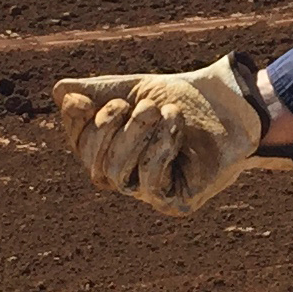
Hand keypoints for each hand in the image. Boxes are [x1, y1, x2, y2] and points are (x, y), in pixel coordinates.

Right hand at [50, 58, 261, 216]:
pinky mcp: (176, 202)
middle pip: (95, 164)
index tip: (81, 101)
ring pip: (117, 174)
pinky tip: (175, 124)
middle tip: (139, 103)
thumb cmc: (185, 99)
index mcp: (113, 149)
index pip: (79, 145)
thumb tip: (59, 91)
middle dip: (109, 129)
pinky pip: (151, 183)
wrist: (233, 106)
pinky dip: (159, 149)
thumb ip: (100, 90)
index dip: (74, 125)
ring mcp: (149, 193)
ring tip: (159, 109)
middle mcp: (126, 176)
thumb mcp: (138, 89)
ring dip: (137, 136)